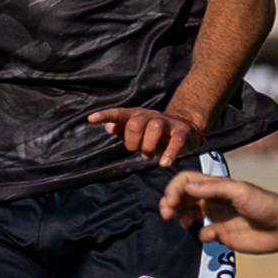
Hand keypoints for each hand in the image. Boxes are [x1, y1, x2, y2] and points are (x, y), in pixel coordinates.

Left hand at [88, 105, 202, 166]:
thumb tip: (107, 127)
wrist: (186, 128)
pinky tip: (164, 163)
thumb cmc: (155, 134)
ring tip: (149, 156)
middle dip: (132, 141)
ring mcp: (167, 123)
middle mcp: (150, 117)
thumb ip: (121, 129)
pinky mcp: (182, 132)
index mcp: (137, 116)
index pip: (119, 114)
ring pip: (154, 128)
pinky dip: (169, 153)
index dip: (105, 116)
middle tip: (137, 150)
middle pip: (135, 123)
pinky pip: (175, 141)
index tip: (90, 119)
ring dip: (148, 146)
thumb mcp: (137, 131)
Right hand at [161, 170, 277, 252]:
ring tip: (183, 222)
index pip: (186, 181)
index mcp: (215, 186)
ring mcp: (216, 217)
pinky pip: (202, 234)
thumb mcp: (239, 191)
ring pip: (188, 215)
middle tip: (167, 213)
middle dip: (170, 203)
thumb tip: (186, 188)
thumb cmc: (265, 204)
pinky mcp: (222, 235)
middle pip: (183, 198)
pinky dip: (201, 235)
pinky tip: (211, 235)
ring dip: (181, 218)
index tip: (171, 201)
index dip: (174, 189)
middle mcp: (212, 200)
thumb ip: (213, 189)